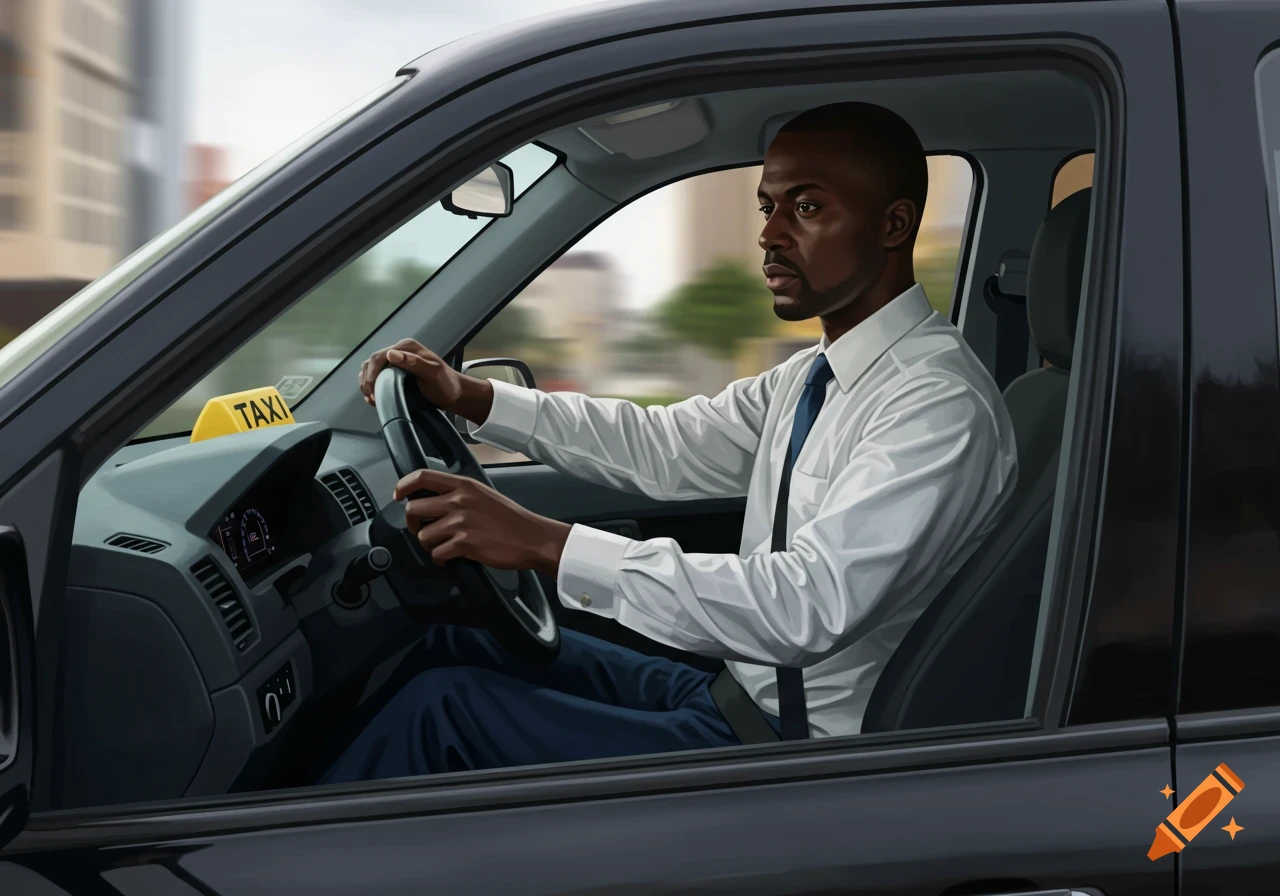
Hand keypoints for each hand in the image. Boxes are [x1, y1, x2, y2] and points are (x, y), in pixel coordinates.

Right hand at [359, 338, 493, 423]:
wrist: (454, 394)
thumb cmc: (446, 384)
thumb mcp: (433, 373)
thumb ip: (414, 363)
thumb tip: (391, 355)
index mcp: (406, 347)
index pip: (379, 356)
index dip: (372, 374)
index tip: (372, 391)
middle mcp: (399, 351)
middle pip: (372, 362)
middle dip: (367, 380)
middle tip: (371, 398)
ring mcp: (397, 361)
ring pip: (371, 369)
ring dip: (367, 383)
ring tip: (372, 399)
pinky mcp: (395, 372)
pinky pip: (376, 376)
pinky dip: (371, 386)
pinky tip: (374, 397)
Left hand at [395, 469, 571, 577]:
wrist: (531, 537)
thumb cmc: (509, 518)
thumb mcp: (483, 494)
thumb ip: (459, 494)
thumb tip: (433, 501)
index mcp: (463, 485)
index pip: (422, 477)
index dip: (404, 486)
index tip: (398, 495)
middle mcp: (458, 500)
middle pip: (413, 509)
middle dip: (412, 524)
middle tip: (420, 530)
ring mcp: (460, 522)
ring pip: (423, 535)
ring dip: (429, 545)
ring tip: (442, 546)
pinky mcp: (464, 543)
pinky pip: (437, 553)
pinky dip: (441, 558)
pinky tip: (450, 557)